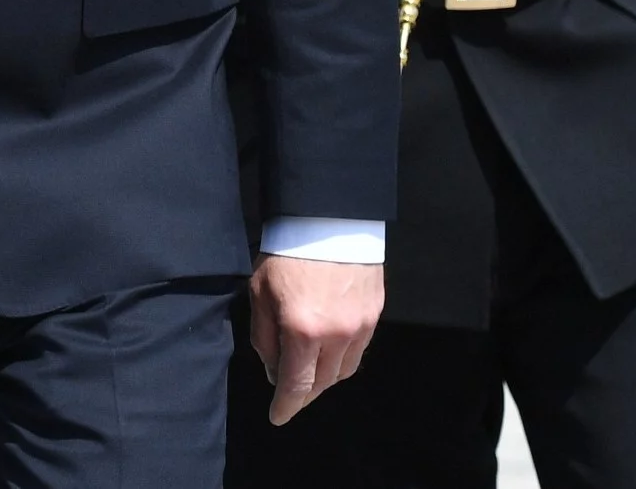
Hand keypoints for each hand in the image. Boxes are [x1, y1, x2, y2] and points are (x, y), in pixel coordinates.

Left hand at [248, 254, 383, 425]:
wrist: (328, 217)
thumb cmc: (285, 253)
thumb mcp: (260, 292)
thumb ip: (265, 337)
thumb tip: (274, 372)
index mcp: (302, 331)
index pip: (296, 386)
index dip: (286, 406)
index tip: (278, 417)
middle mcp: (336, 335)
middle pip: (322, 383)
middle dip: (304, 394)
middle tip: (290, 395)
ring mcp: (360, 326)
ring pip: (343, 371)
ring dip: (325, 378)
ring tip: (309, 374)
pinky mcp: (374, 314)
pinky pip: (358, 351)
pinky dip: (342, 359)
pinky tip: (329, 352)